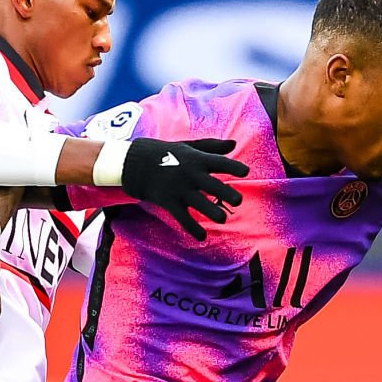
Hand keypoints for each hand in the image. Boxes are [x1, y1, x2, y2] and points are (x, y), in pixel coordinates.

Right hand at [119, 137, 247, 240]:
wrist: (135, 163)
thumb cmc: (166, 153)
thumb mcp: (189, 146)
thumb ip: (212, 147)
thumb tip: (234, 144)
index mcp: (197, 159)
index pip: (220, 162)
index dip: (234, 167)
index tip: (246, 172)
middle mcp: (190, 174)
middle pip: (213, 186)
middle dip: (228, 194)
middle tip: (238, 201)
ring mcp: (180, 189)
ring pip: (201, 204)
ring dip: (213, 213)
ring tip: (222, 219)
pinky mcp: (169, 202)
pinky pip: (183, 219)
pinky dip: (193, 229)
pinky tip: (202, 237)